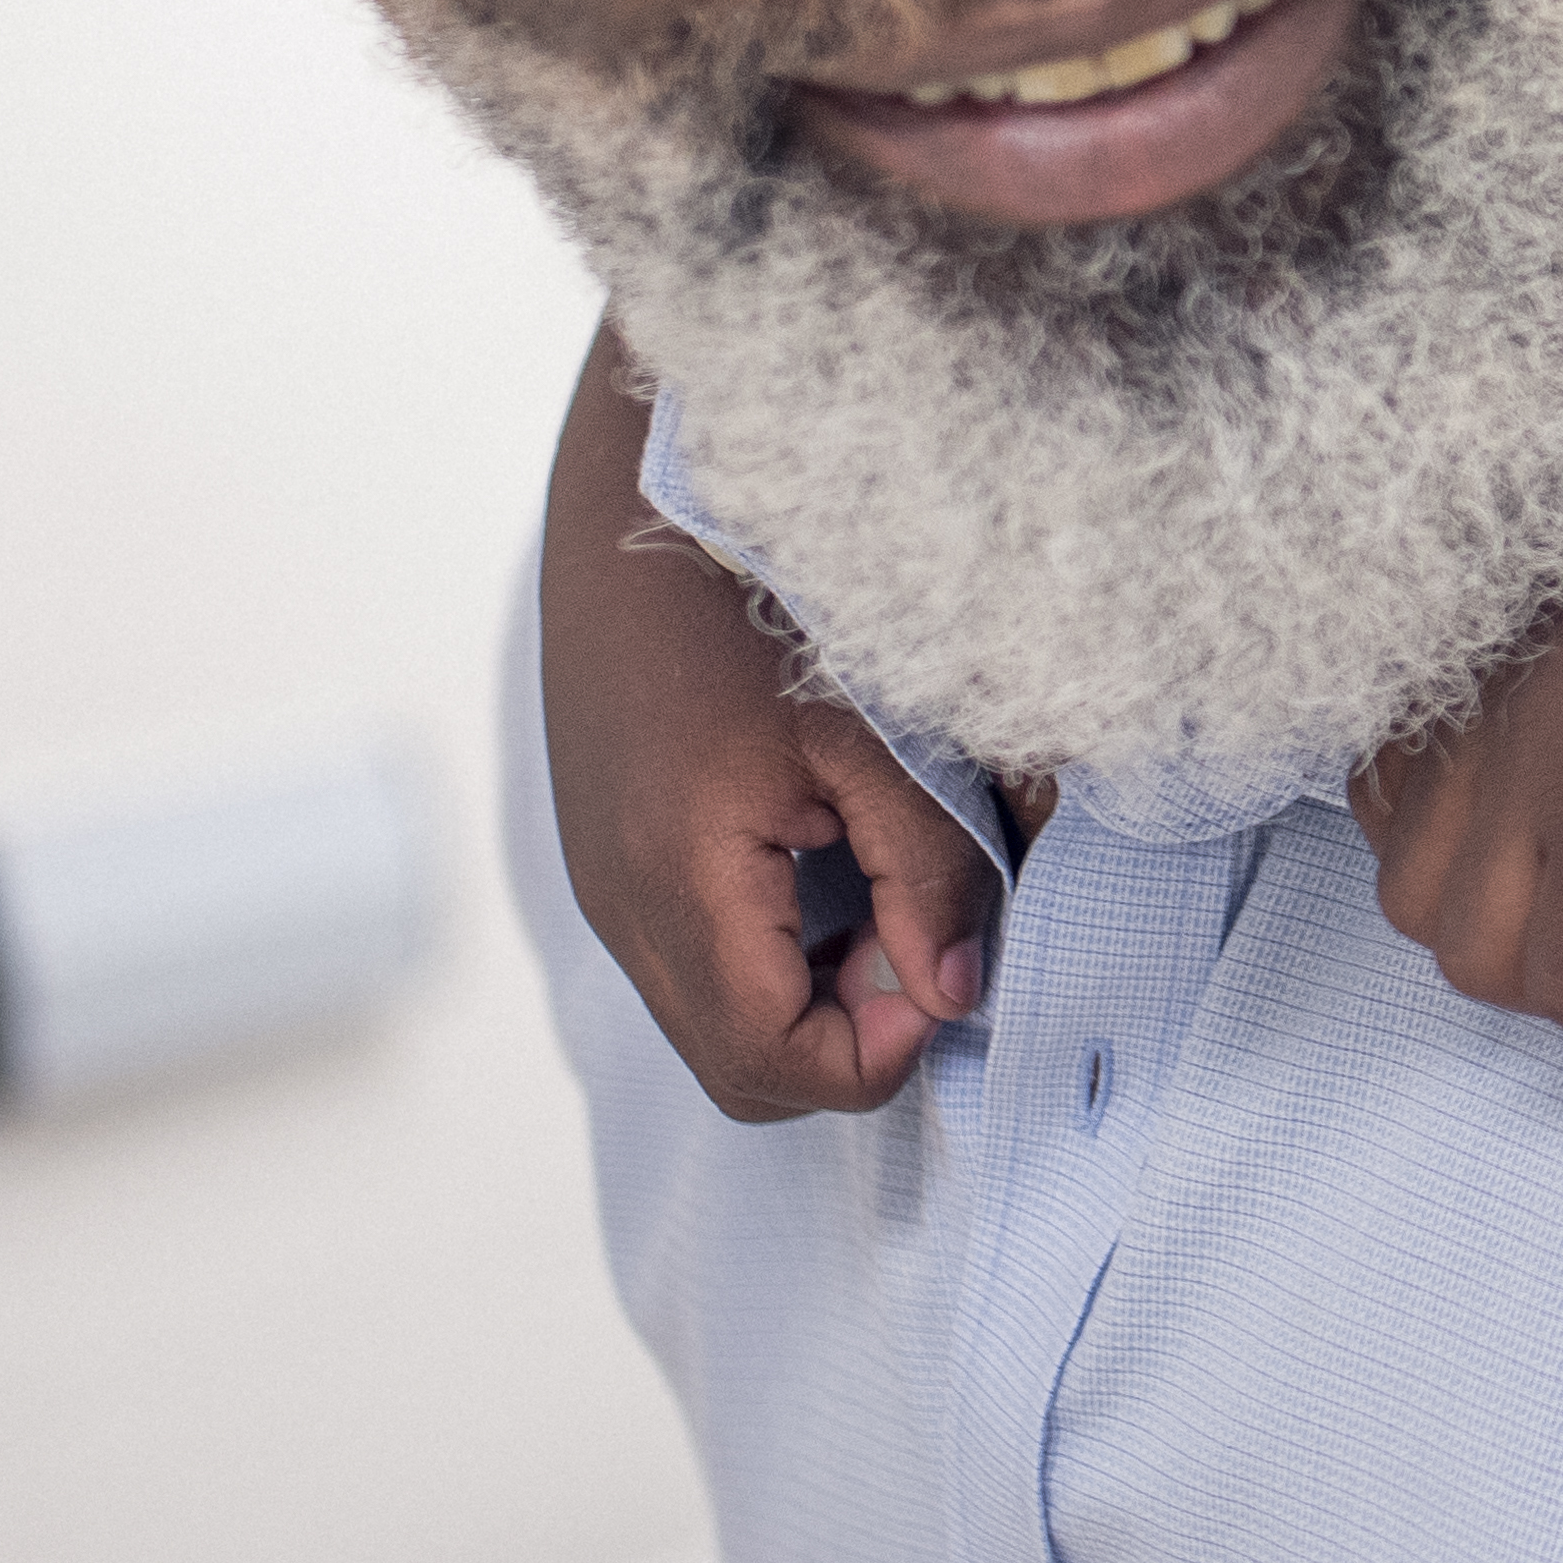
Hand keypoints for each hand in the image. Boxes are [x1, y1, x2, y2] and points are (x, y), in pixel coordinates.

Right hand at [542, 346, 1000, 1122]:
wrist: (637, 498)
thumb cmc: (758, 594)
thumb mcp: (875, 732)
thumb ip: (928, 871)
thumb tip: (957, 993)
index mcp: (679, 882)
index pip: (771, 1061)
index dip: (875, 1052)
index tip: (944, 973)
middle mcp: (621, 904)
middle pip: (737, 1065)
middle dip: (846, 1032)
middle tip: (922, 937)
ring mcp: (605, 883)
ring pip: (713, 1014)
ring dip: (811, 989)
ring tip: (882, 884)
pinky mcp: (611, 853)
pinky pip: (692, 955)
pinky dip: (771, 946)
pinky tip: (828, 855)